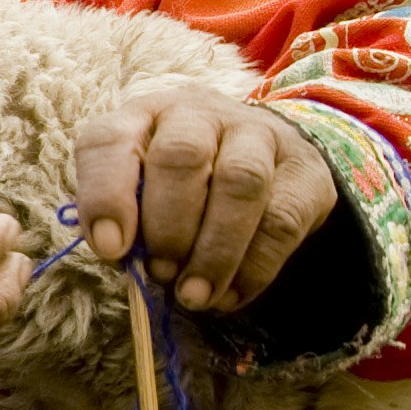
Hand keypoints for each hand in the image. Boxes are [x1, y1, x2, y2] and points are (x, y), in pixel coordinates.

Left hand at [70, 86, 333, 312]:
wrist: (265, 159)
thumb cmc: (182, 185)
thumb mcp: (141, 192)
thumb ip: (126, 220)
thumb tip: (124, 259)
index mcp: (142, 116)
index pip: (111, 141)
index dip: (106, 196)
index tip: (111, 249)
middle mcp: (198, 114)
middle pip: (182, 156)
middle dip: (169, 226)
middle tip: (162, 273)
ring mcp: (257, 133)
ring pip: (240, 183)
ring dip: (214, 251)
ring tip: (195, 295)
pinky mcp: (304, 170)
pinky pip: (282, 219)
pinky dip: (254, 267)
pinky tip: (231, 296)